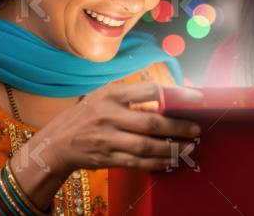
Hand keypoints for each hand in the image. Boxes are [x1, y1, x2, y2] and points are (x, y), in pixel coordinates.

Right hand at [40, 83, 202, 173]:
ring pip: (147, 146)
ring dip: (171, 148)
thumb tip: (169, 96)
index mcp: (111, 95)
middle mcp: (109, 116)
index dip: (176, 94)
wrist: (56, 142)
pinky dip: (157, 162)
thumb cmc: (86, 115)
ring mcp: (108, 139)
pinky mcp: (107, 158)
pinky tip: (170, 160)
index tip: (197, 98)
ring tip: (188, 147)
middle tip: (196, 129)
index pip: (150, 91)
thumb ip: (132, 96)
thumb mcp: (104, 96)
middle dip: (178, 127)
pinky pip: (138, 162)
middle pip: (151, 122)